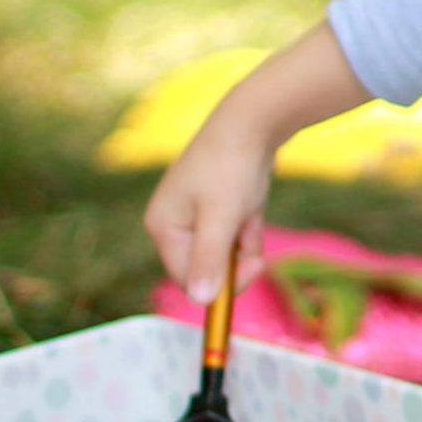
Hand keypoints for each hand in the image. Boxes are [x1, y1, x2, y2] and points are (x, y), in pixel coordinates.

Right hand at [143, 110, 275, 304]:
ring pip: (227, 254)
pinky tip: (253, 207)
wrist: (253, 122)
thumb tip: (200, 300)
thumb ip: (209, 260)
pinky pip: (237, 237)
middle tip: (258, 255)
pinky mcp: (219, 209)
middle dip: (236, 262)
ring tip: (250, 213)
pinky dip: (250, 229)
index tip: (253, 273)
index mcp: (163, 227)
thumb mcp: (221, 218)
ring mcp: (197, 216)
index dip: (219, 284)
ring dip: (246, 243)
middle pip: (207, 269)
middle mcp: (175, 224)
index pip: (187, 278)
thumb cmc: (230, 168)